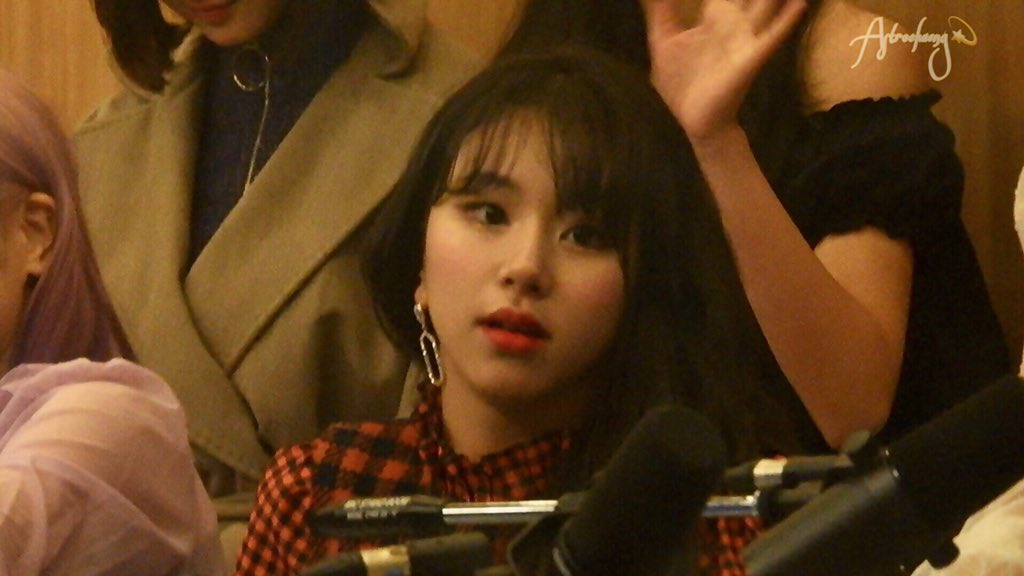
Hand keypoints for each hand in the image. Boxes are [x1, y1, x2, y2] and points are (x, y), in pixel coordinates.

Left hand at [640, 0, 806, 140]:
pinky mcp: (751, 59)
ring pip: (768, 5)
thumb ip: (660, 13)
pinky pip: (773, 37)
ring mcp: (745, 39)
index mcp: (714, 16)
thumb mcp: (663, 42)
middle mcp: (734, 23)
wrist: (695, 121)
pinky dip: (787, 20)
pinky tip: (799, 3)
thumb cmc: (682, 84)